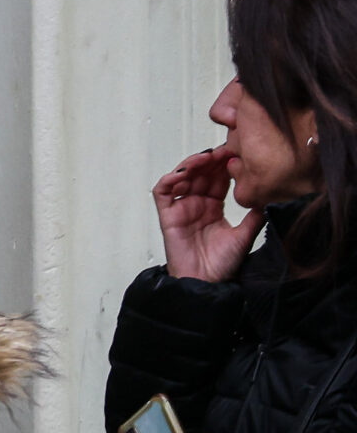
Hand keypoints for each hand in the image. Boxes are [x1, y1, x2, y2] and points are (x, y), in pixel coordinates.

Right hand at [154, 149, 261, 282]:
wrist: (207, 282)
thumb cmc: (223, 265)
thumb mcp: (246, 234)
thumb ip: (255, 214)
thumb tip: (269, 195)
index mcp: (214, 207)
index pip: (218, 178)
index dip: (225, 164)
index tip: (237, 153)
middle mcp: (197, 205)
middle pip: (200, 173)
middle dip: (210, 159)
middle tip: (223, 149)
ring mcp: (181, 209)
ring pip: (182, 177)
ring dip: (191, 164)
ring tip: (205, 157)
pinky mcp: (167, 216)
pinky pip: (162, 192)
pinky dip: (170, 179)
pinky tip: (184, 172)